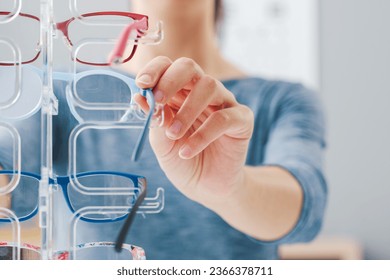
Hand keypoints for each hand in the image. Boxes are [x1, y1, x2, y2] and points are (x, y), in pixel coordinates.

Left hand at [134, 56, 253, 208]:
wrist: (206, 188)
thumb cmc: (183, 162)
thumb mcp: (162, 143)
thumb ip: (154, 120)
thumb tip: (140, 97)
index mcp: (179, 93)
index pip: (167, 67)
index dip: (154, 70)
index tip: (142, 84)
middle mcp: (201, 93)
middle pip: (189, 67)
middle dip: (171, 80)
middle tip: (158, 101)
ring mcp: (223, 104)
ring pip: (209, 86)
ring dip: (187, 110)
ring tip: (173, 135)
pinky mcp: (241, 120)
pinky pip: (224, 118)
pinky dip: (203, 135)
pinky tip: (187, 152)